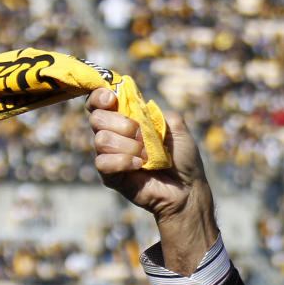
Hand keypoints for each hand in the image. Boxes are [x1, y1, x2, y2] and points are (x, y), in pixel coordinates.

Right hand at [87, 87, 218, 274]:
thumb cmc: (182, 157)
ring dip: (129, 145)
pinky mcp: (110, 176)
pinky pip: (103, 163)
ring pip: (101, 140)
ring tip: (147, 155)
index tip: (112, 99)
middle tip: (143, 136)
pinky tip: (140, 166)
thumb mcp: (175, 125)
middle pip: (97, 118)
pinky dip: (123, 161)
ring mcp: (110, 156)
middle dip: (122, 124)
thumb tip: (136, 108)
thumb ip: (155, 112)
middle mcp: (114, 135)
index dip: (100, 97)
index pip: (99, 103)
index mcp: (126, 119)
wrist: (186, 187)